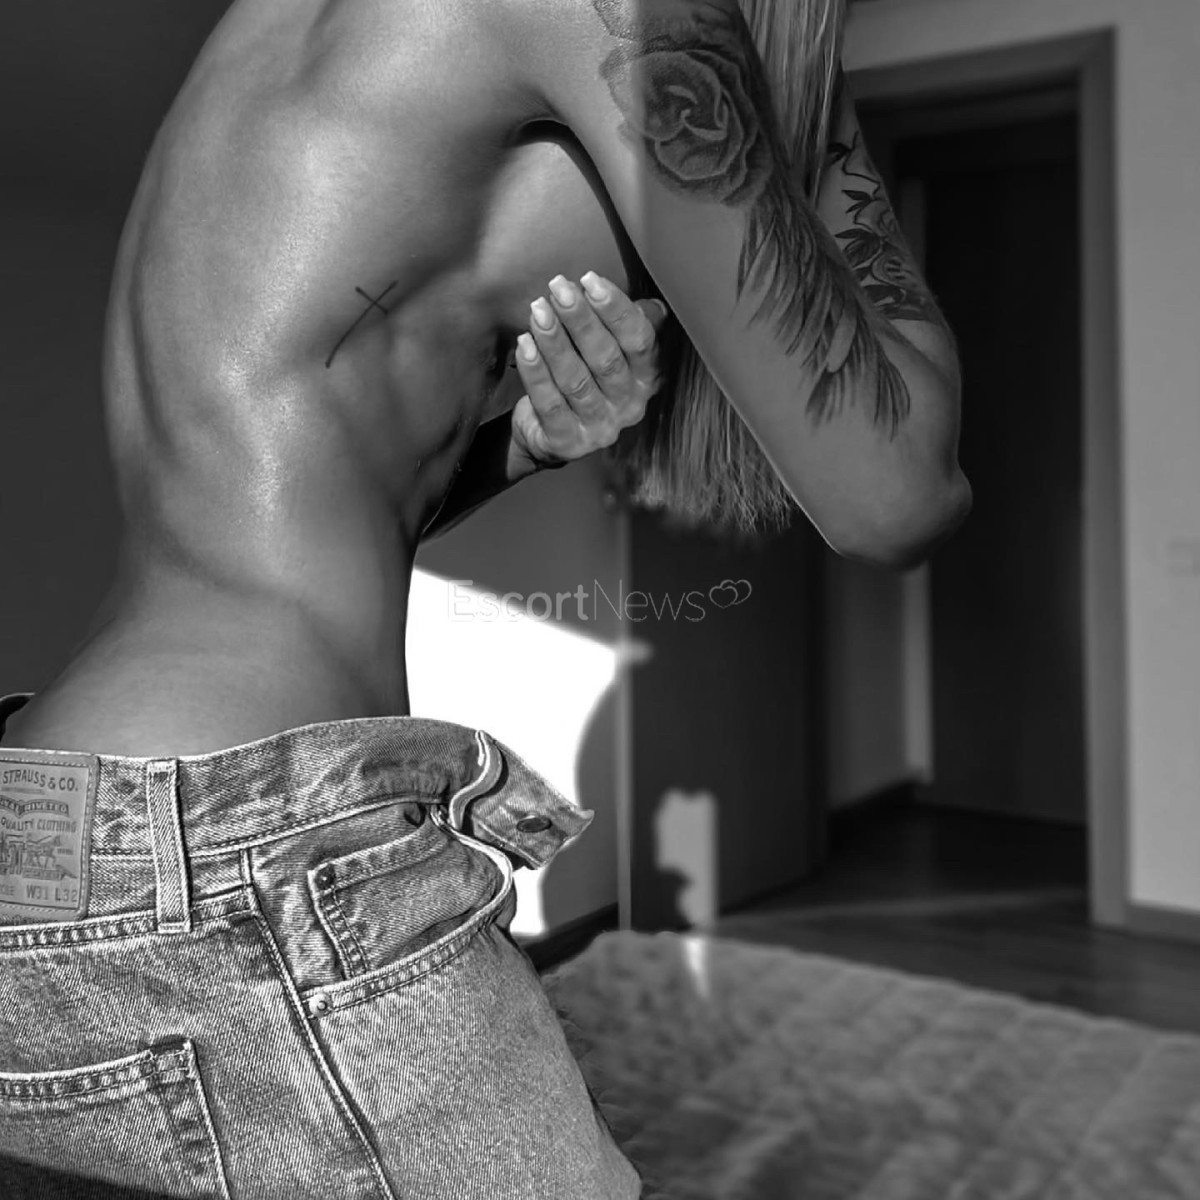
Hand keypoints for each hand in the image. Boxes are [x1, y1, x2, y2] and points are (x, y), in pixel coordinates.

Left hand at [509, 272, 668, 471]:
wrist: (550, 434)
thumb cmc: (585, 379)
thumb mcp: (613, 353)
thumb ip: (631, 328)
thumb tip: (655, 306)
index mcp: (645, 379)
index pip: (639, 341)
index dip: (616, 310)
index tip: (590, 280)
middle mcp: (629, 407)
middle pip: (606, 359)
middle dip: (581, 320)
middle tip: (559, 289)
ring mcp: (599, 428)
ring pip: (576, 380)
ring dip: (555, 342)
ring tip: (538, 311)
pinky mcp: (568, 442)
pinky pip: (549, 403)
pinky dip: (535, 371)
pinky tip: (524, 344)